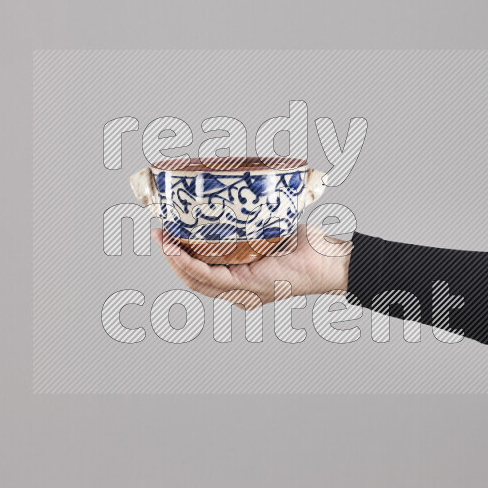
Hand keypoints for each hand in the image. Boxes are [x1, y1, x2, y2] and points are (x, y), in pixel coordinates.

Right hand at [151, 225, 351, 309]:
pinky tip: (176, 249)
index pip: (202, 273)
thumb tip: (236, 196)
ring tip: (161, 237)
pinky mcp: (246, 285)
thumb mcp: (269, 234)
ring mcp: (241, 292)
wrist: (329, 260)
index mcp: (241, 282)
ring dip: (173, 259)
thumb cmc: (306, 248)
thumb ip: (250, 224)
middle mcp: (238, 292)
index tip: (168, 234)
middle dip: (170, 256)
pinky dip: (188, 263)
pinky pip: (208, 277)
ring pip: (194, 279)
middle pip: (191, 278)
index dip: (179, 257)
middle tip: (158, 232)